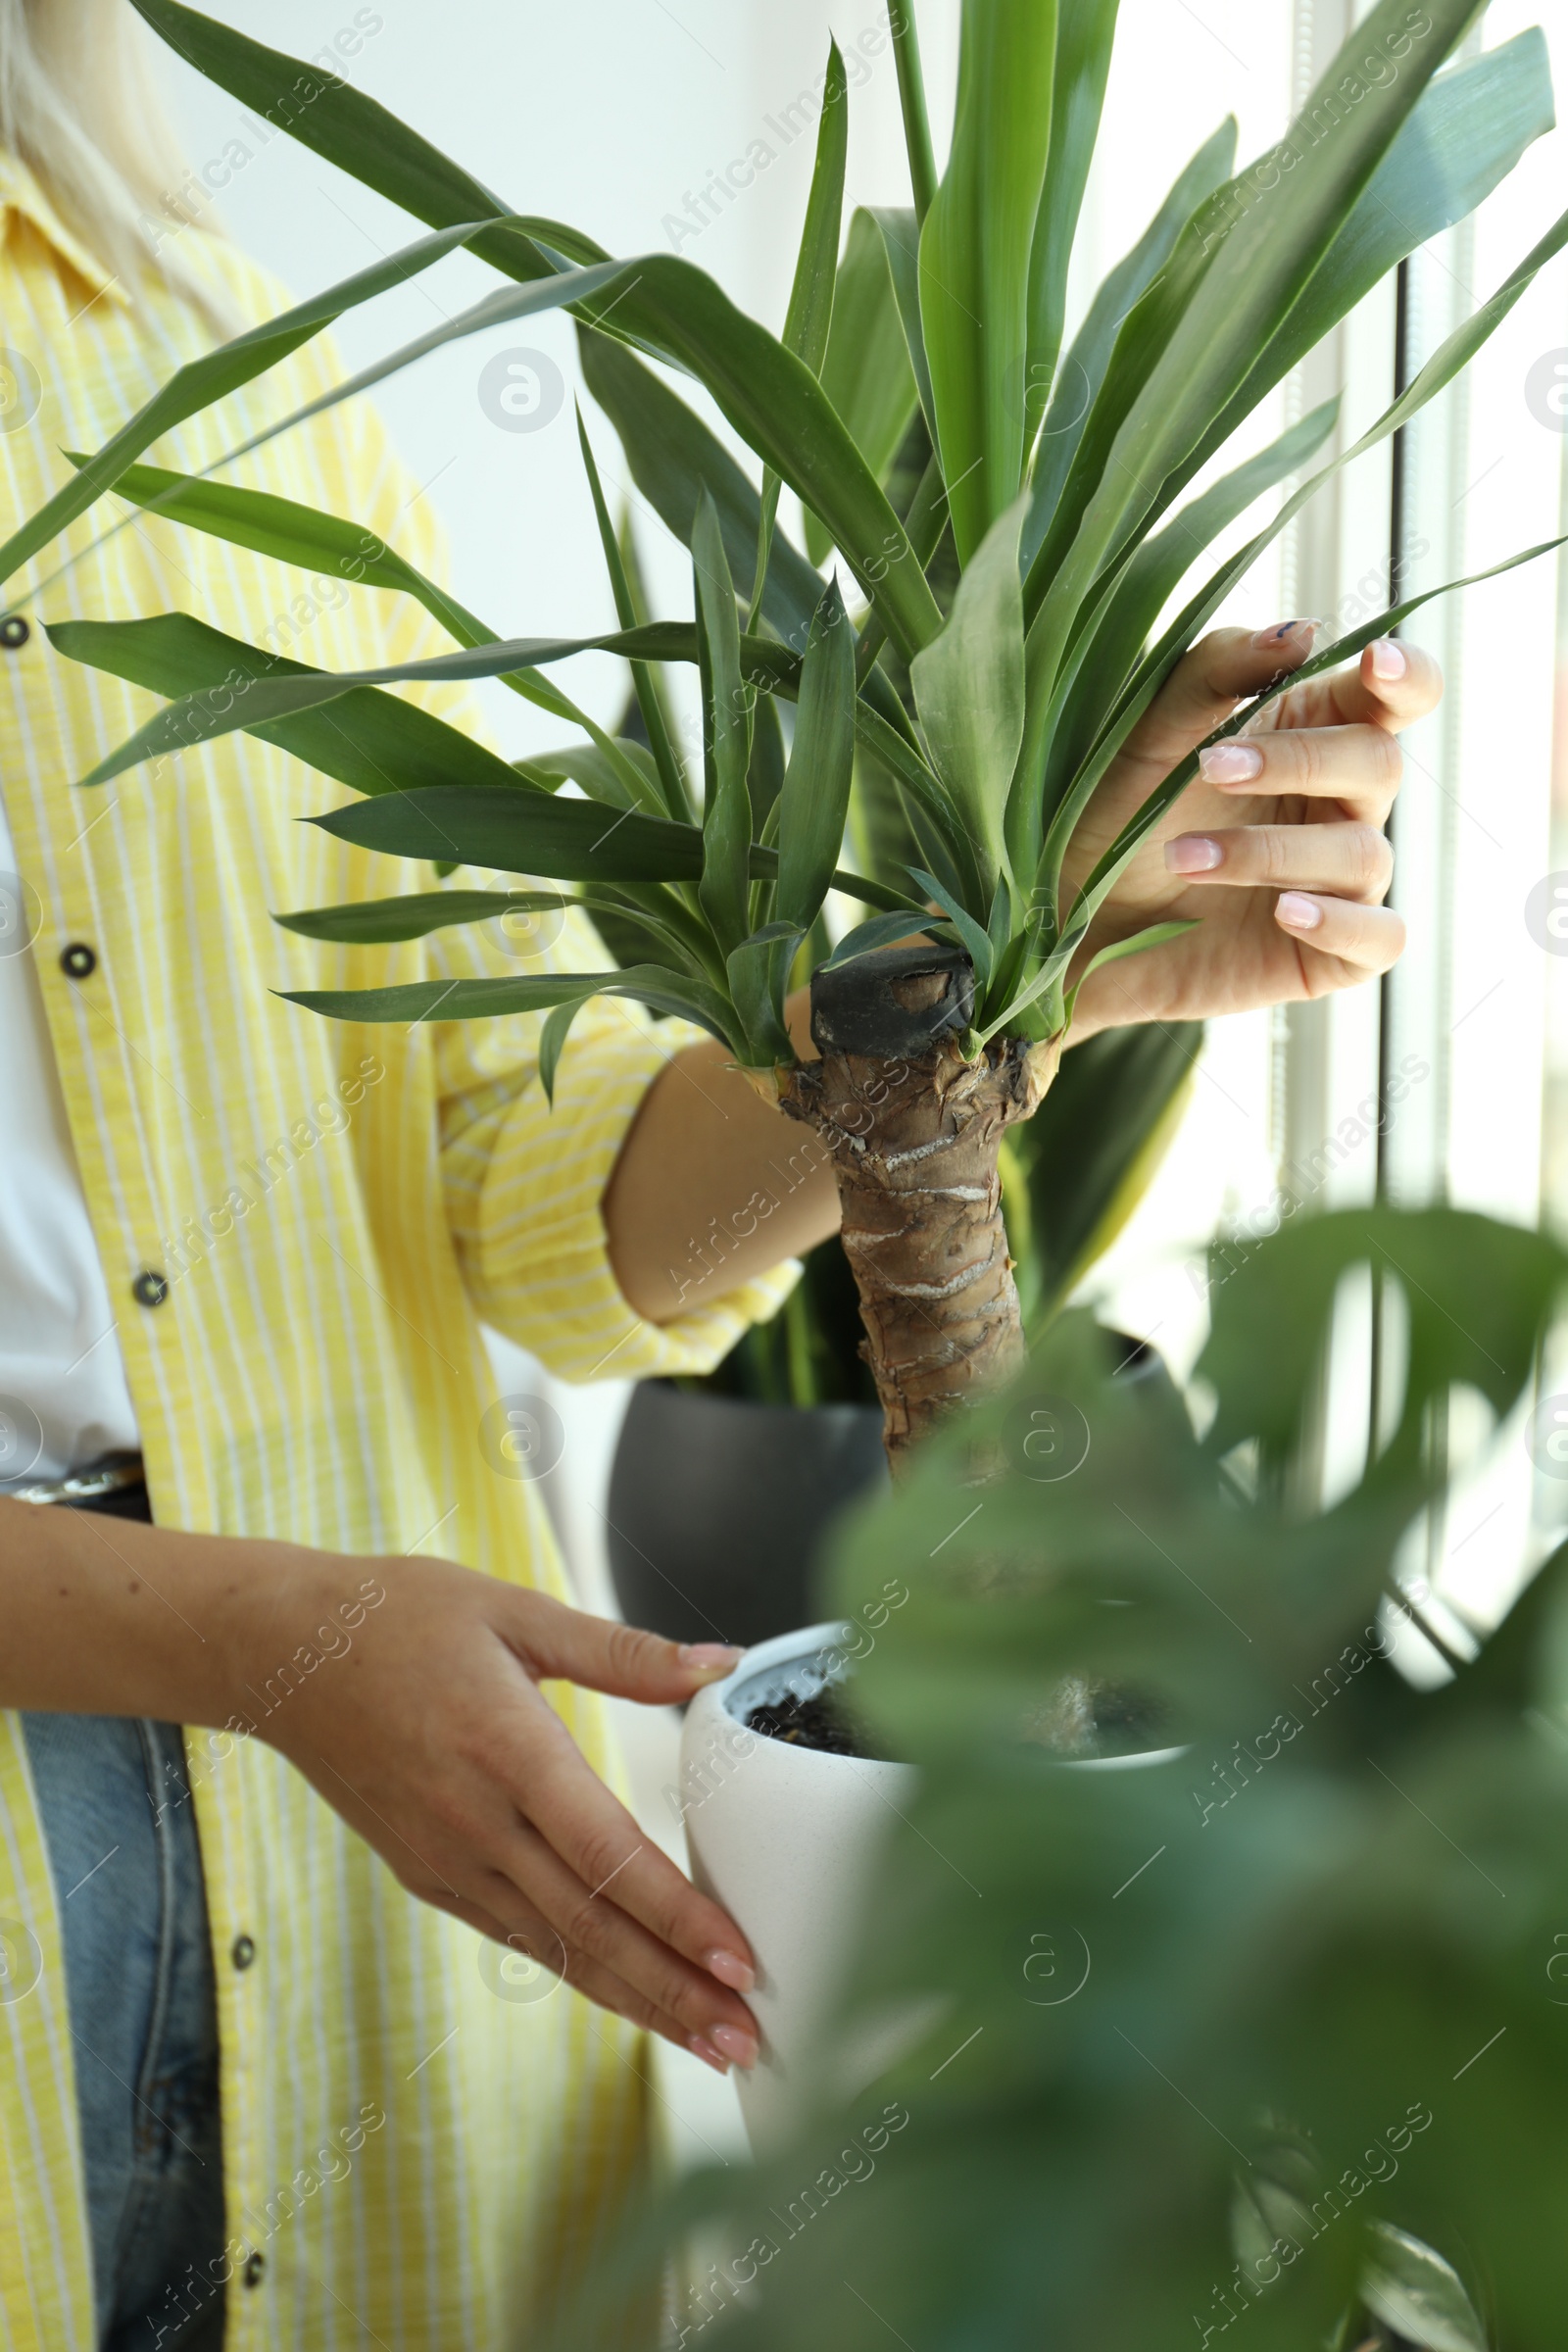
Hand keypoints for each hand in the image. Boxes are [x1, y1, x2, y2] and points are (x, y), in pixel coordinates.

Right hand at [249, 1552, 760, 2072]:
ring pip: (558, 1950)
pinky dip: (580, 1974)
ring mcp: (448, 1861)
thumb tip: (720, 1662)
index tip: (739, 1963)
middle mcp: (477, 1823)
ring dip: (639, 2000)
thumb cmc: (403, 1618)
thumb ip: (623, 1652)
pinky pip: (517, 1937)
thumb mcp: (516, 1611)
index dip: (677, 1916)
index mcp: (508, 1751)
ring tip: (709, 2041)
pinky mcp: (429, 1877)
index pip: (608, 1855)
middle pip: (592, 1927)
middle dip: (675, 1990)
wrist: (285, 1656)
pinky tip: (631, 1998)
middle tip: (750, 2039)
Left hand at [1064, 620, 1440, 1038]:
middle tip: (1208, 767)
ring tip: (1182, 858)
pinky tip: (1284, 911)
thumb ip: (1218, 671)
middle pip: (1379, 763)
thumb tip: (1300, 631)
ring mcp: (1340, 882)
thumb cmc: (1115, 812)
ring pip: (1362, 852)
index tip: (1371, 663)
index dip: (1403, 675)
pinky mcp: (1331, 955)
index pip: (1396, 693)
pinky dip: (1339, 922)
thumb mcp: (1148, 732)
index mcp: (1313, 731)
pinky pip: (1381, 937)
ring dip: (1270, 849)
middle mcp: (1339, 804)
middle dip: (1297, 761)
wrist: (1068, 917)